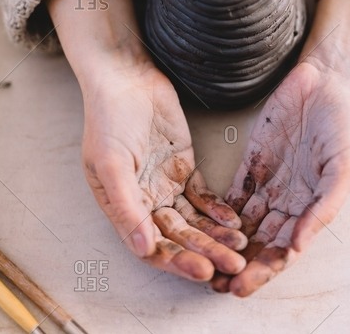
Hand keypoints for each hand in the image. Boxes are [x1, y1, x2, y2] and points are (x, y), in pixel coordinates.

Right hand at [82, 65, 246, 281]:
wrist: (127, 79)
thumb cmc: (108, 120)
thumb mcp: (110, 164)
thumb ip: (127, 206)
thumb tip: (143, 248)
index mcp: (122, 206)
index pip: (151, 245)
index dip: (176, 261)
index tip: (203, 271)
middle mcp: (145, 201)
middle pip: (178, 236)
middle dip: (205, 253)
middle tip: (233, 266)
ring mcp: (166, 184)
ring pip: (194, 219)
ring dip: (216, 235)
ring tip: (240, 247)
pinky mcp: (184, 165)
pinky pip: (203, 196)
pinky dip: (218, 210)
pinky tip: (234, 221)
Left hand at [212, 58, 349, 295]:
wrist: (326, 83)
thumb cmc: (344, 125)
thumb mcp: (344, 169)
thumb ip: (324, 208)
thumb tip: (299, 246)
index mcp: (312, 206)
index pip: (285, 248)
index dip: (264, 269)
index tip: (242, 286)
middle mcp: (288, 199)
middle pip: (260, 240)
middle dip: (239, 263)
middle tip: (216, 284)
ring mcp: (268, 180)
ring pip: (243, 221)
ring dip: (225, 243)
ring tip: (204, 260)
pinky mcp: (252, 160)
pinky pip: (233, 191)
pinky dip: (220, 211)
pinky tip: (204, 225)